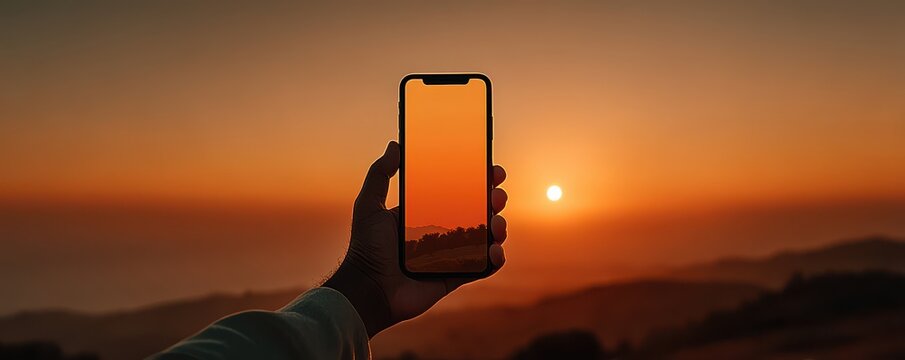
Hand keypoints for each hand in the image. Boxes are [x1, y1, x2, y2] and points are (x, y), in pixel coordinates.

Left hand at [323, 141, 508, 336]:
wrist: (368, 289)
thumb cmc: (366, 249)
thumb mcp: (368, 205)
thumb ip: (379, 174)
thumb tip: (395, 144)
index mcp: (425, 212)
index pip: (457, 191)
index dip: (478, 180)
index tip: (491, 170)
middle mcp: (441, 231)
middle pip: (477, 211)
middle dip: (494, 200)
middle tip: (496, 195)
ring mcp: (450, 254)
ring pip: (485, 237)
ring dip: (498, 227)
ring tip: (496, 223)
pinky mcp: (455, 276)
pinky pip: (483, 267)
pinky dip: (495, 258)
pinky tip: (495, 250)